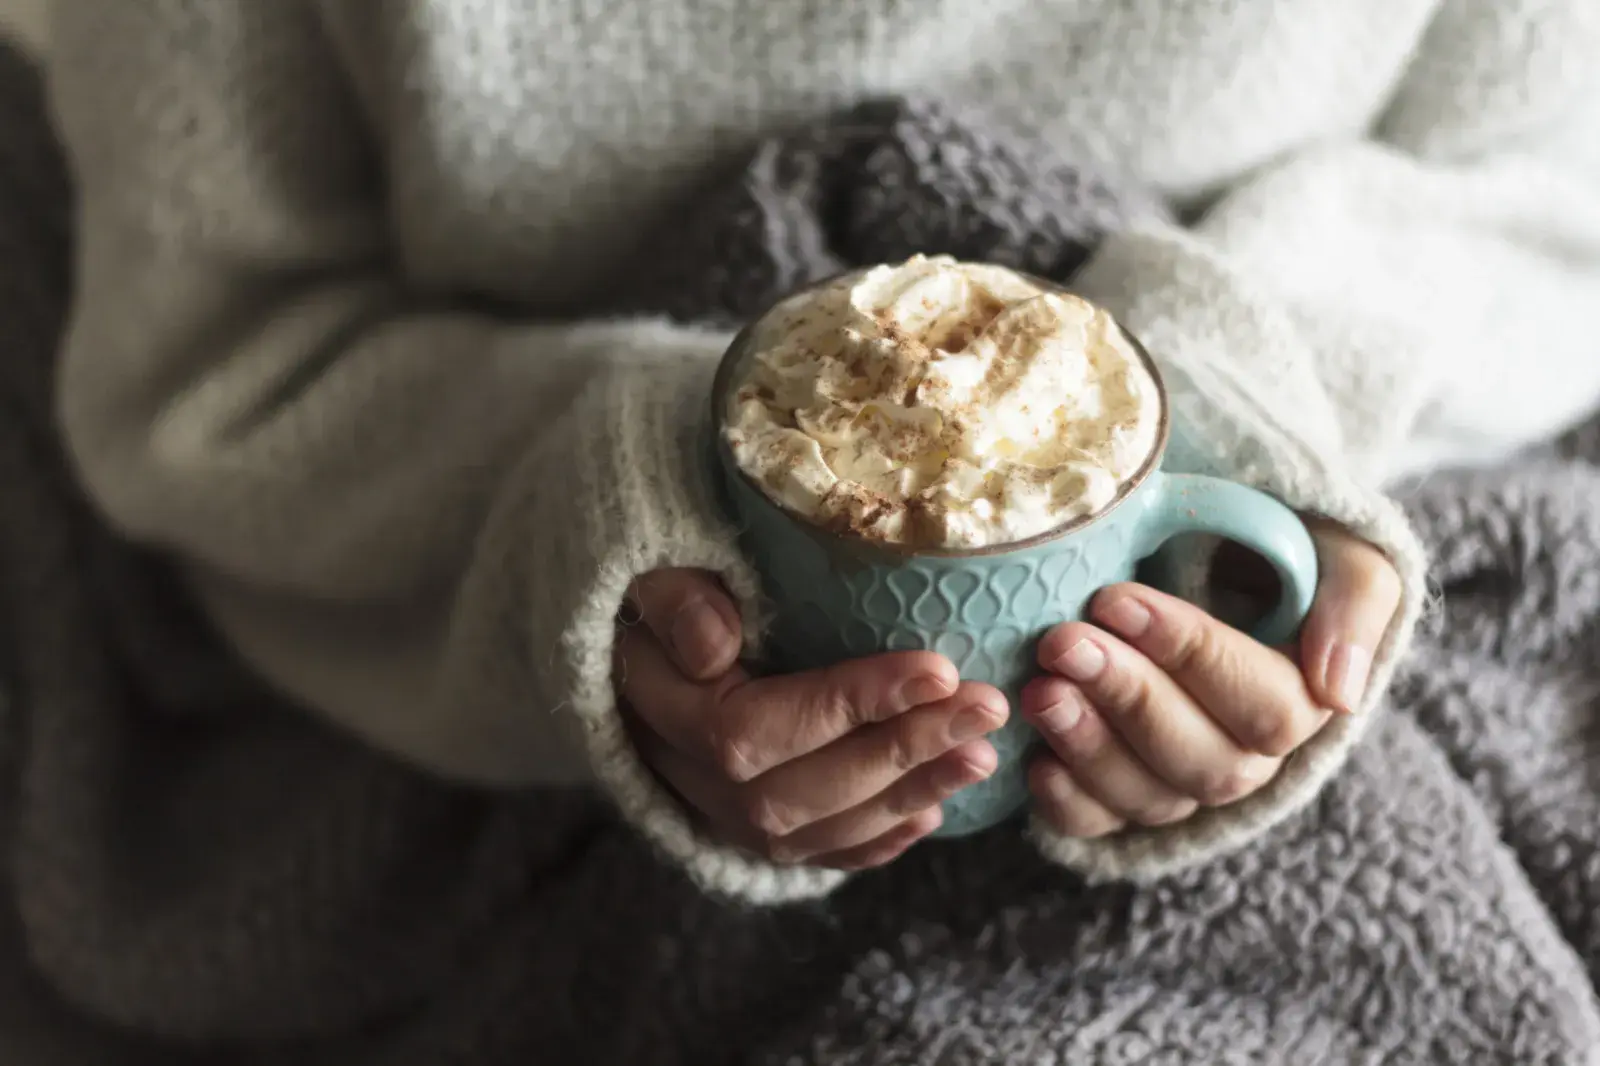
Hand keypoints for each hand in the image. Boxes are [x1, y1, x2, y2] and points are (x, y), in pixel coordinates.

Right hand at [617, 569, 1008, 868]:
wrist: (636, 650)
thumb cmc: (663, 596)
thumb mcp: (653, 575)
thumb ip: (677, 602)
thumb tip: (715, 647)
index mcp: (670, 716)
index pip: (760, 729)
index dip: (852, 704)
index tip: (937, 667)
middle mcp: (696, 782)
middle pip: (803, 790)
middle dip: (903, 751)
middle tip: (985, 707)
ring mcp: (728, 817)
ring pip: (823, 829)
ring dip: (910, 794)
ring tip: (983, 754)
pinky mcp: (757, 832)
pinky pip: (823, 854)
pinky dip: (881, 841)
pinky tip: (937, 810)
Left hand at [1024, 524, 1401, 838]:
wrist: (1207, 556)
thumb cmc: (1270, 548)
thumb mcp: (1339, 548)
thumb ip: (1356, 599)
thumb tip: (1338, 690)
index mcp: (1304, 699)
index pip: (1263, 703)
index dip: (1189, 655)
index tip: (1116, 598)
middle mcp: (1246, 756)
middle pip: (1203, 760)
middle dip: (1128, 698)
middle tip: (1063, 642)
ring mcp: (1181, 782)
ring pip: (1149, 797)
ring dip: (1090, 747)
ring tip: (1039, 691)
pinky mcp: (1122, 796)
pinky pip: (1100, 824)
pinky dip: (1066, 802)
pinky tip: (1032, 762)